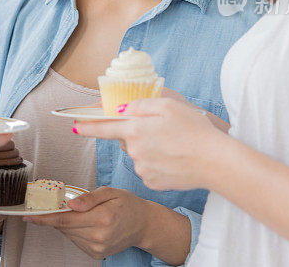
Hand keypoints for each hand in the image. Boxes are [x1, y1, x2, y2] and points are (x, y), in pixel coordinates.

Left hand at [25, 187, 148, 259]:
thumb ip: (88, 198)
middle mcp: (99, 236)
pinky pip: (76, 241)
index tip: (28, 216)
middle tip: (52, 206)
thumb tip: (70, 204)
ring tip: (80, 213)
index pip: (65, 219)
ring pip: (69, 234)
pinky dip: (75, 231)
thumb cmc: (126, 204)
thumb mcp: (110, 192)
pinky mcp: (97, 254)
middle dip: (55, 216)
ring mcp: (98, 248)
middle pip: (64, 227)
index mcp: (102, 217)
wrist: (143, 225)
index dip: (45, 218)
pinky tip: (86, 223)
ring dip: (67, 223)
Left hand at [74, 98, 224, 190]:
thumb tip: (123, 110)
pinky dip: (156, 163)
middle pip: (126, 140)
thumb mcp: (168, 105)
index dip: (85, 126)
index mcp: (135, 129)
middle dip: (136, 134)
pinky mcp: (151, 183)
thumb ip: (140, 105)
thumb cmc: (194, 129)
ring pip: (137, 155)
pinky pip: (147, 169)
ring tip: (173, 145)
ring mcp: (142, 169)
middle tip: (161, 130)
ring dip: (148, 148)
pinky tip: (173, 159)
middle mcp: (134, 151)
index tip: (73, 125)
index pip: (102, 127)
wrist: (216, 162)